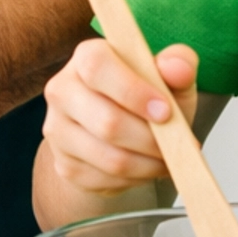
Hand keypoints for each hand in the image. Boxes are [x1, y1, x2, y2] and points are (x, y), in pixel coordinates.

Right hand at [41, 38, 198, 198]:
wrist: (119, 134)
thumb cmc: (145, 96)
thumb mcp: (168, 77)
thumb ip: (178, 65)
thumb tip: (179, 68)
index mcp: (86, 56)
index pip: (98, 67)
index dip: (133, 91)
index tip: (165, 111)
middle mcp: (63, 90)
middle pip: (107, 122)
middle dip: (151, 139)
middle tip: (177, 143)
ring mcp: (58, 130)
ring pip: (111, 158)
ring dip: (148, 164)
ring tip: (168, 157)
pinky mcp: (65, 165)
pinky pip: (107, 180)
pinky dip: (137, 178)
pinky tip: (147, 166)